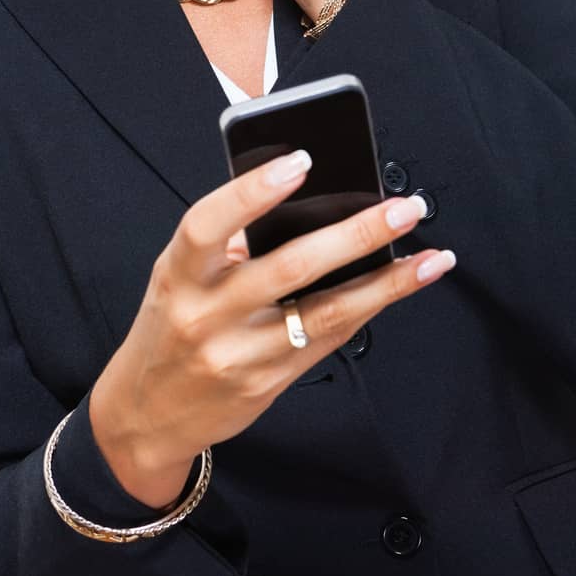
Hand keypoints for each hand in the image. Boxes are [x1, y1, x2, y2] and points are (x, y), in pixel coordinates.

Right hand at [89, 151, 456, 503]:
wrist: (147, 414)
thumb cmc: (171, 326)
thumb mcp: (179, 276)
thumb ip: (230, 243)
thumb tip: (307, 203)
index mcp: (179, 273)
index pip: (209, 223)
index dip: (253, 191)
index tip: (301, 162)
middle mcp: (207, 315)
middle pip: (289, 267)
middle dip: (355, 235)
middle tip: (402, 208)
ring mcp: (240, 354)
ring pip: (325, 313)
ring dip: (386, 283)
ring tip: (429, 258)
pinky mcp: (268, 383)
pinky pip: (328, 341)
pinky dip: (368, 309)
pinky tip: (399, 287)